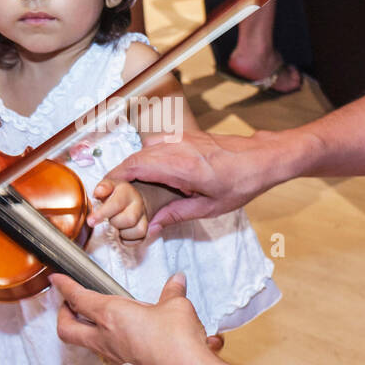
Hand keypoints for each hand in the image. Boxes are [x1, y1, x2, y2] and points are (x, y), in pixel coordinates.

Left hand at [53, 273, 232, 364]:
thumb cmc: (179, 344)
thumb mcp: (177, 307)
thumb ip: (172, 292)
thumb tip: (176, 281)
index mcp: (112, 316)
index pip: (78, 298)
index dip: (64, 286)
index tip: (57, 280)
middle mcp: (106, 340)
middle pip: (67, 330)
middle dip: (63, 315)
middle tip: (69, 305)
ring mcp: (115, 360)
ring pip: (89, 345)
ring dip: (90, 332)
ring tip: (104, 320)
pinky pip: (113, 357)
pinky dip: (116, 346)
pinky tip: (134, 339)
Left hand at [88, 179, 147, 242]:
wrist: (129, 198)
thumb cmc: (114, 193)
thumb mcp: (107, 185)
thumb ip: (102, 187)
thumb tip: (98, 192)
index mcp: (127, 191)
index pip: (116, 204)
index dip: (102, 214)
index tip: (90, 221)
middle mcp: (138, 203)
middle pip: (129, 219)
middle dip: (114, 222)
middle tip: (108, 219)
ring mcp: (144, 217)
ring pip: (138, 231)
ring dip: (122, 232)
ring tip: (115, 225)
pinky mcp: (145, 229)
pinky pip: (138, 240)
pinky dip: (127, 239)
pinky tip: (121, 232)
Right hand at [106, 130, 287, 229]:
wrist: (263, 157)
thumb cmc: (242, 182)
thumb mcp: (209, 207)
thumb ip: (176, 215)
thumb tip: (151, 227)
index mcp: (182, 166)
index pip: (136, 166)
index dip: (115, 177)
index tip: (102, 189)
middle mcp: (178, 147)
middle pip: (136, 156)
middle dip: (118, 174)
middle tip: (107, 192)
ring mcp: (182, 138)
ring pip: (145, 148)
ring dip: (132, 164)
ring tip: (125, 184)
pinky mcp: (187, 136)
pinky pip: (158, 144)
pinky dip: (146, 157)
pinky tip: (148, 172)